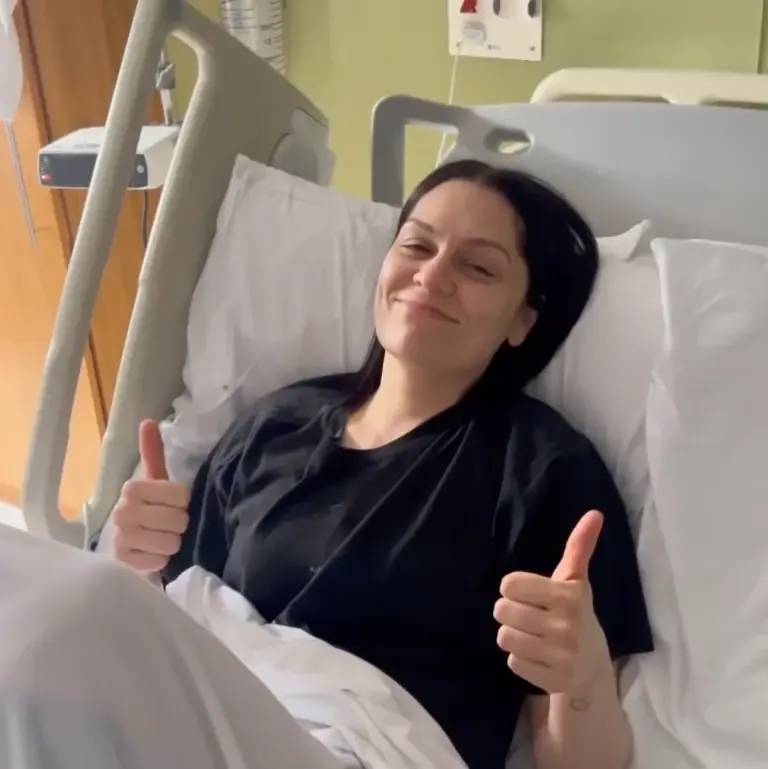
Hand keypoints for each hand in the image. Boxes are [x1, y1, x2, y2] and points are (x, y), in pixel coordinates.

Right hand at [112, 419, 189, 572]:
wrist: (135, 544)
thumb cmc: (152, 508)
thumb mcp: (156, 480)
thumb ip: (153, 453)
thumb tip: (148, 420)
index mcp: (132, 488)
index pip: (181, 496)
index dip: (185, 503)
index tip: (175, 505)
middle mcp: (121, 511)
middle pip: (177, 520)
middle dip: (180, 524)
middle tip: (170, 524)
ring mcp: (120, 538)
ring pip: (170, 542)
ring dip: (172, 543)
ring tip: (163, 539)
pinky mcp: (122, 563)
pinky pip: (158, 561)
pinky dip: (161, 560)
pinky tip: (153, 554)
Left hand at [494, 510, 607, 693]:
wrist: (593, 667)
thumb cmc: (576, 613)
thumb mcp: (575, 580)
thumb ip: (579, 546)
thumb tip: (594, 513)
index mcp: (569, 596)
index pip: (509, 584)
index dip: (514, 588)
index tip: (531, 594)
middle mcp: (567, 626)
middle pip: (502, 610)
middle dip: (511, 612)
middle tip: (530, 616)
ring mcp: (561, 656)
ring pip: (504, 637)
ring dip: (513, 635)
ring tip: (532, 635)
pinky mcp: (552, 681)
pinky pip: (512, 662)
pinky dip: (520, 659)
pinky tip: (538, 656)